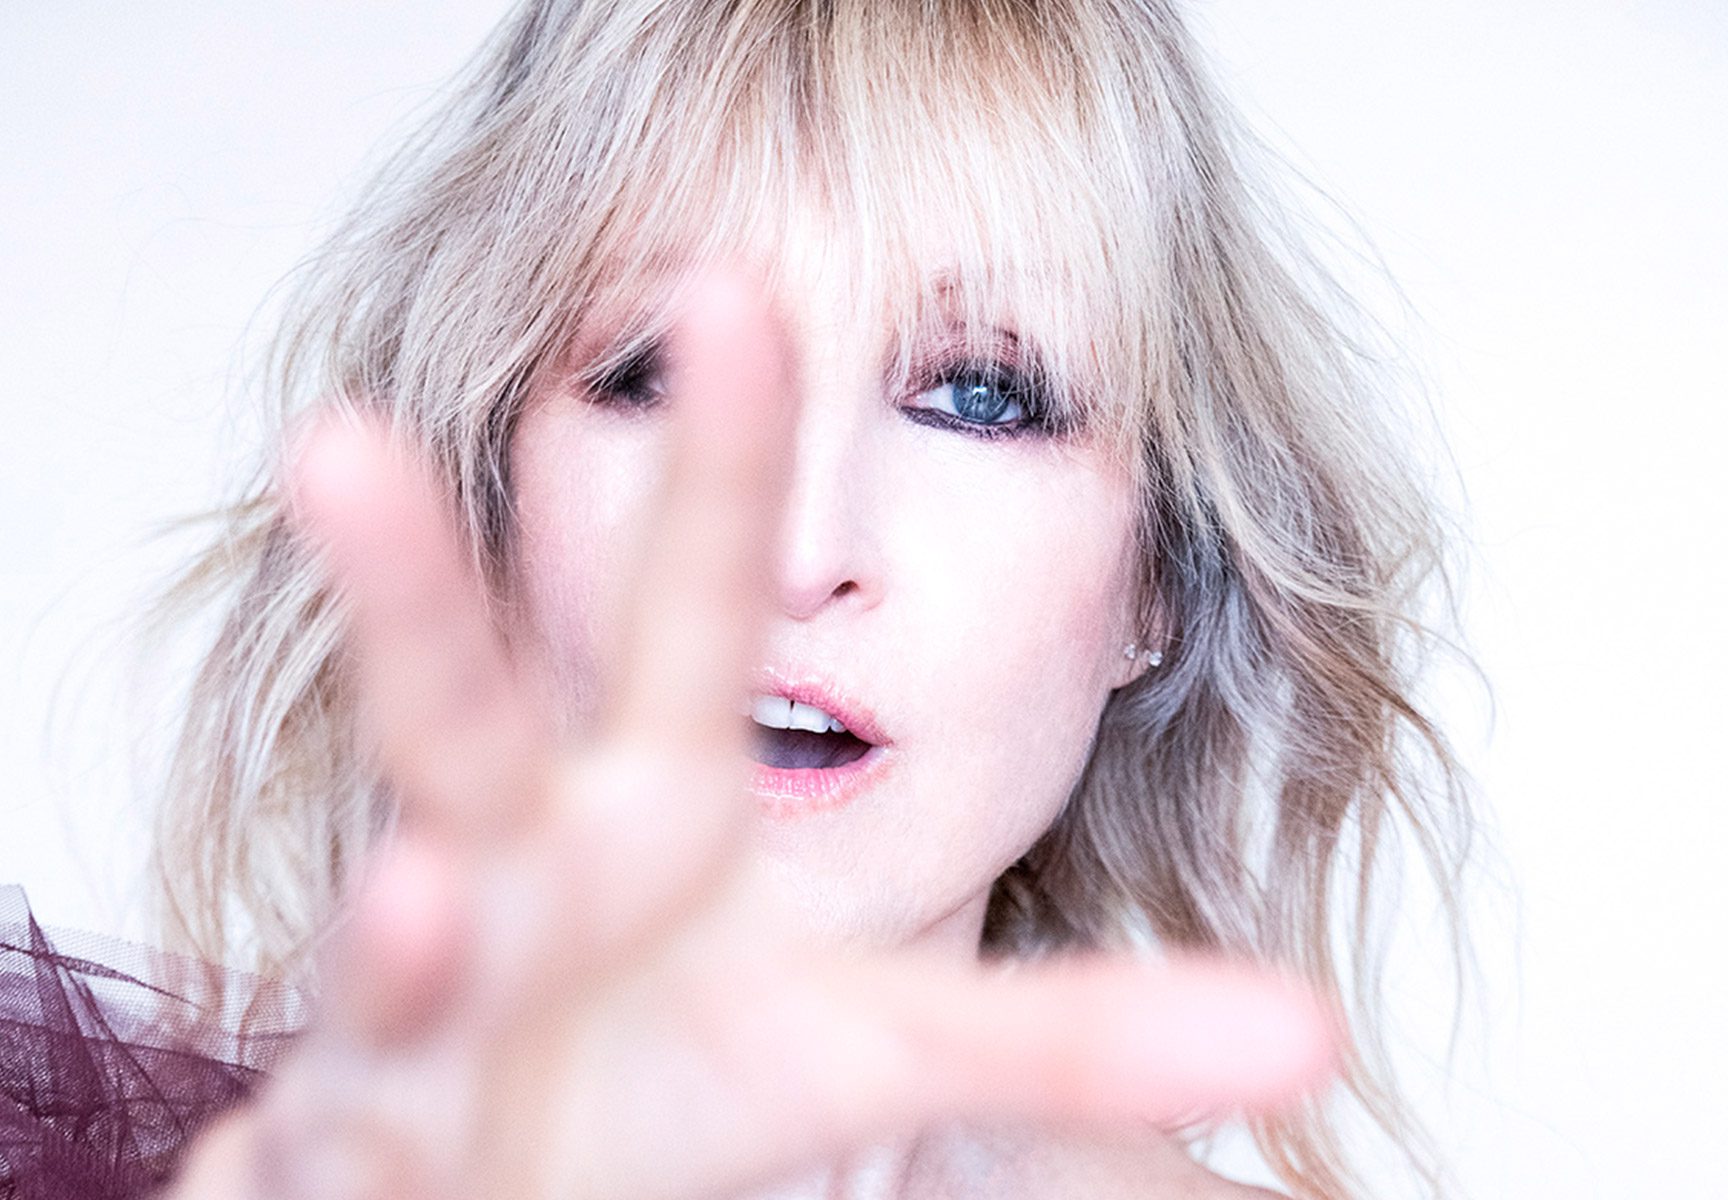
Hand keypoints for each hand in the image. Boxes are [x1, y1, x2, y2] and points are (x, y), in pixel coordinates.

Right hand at [171, 272, 1332, 1199]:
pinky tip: (369, 1051)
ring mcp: (422, 991)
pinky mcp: (360, 1130)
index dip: (722, 457)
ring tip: (409, 843)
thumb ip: (1083, 1033)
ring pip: (382, 904)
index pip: (691, 605)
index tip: (743, 281)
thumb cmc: (699, 1066)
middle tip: (346, 437)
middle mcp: (519, 860)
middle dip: (412, 577)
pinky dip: (350, 1085)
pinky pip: (338, 1106)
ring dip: (385, 868)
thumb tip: (1314, 1031)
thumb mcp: (896, 1040)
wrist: (542, 1178)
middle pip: (463, 700)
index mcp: (655, 799)